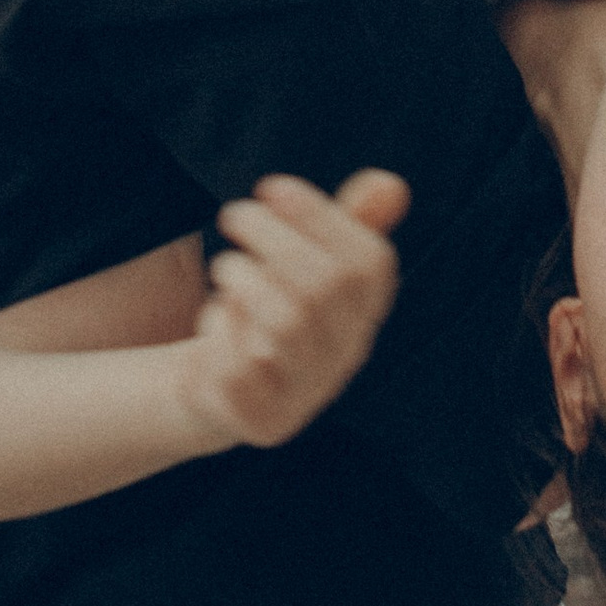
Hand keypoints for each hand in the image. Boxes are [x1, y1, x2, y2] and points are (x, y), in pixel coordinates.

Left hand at [176, 172, 408, 451]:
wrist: (225, 387)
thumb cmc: (271, 305)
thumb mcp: (307, 258)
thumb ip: (350, 221)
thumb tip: (388, 184)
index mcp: (366, 312)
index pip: (367, 263)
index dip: (320, 216)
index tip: (271, 186)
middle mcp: (347, 356)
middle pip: (323, 288)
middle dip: (271, 238)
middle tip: (233, 214)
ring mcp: (306, 394)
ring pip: (284, 325)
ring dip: (243, 280)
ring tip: (226, 268)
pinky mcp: (262, 421)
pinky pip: (238, 370)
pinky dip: (219, 330)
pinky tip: (216, 320)